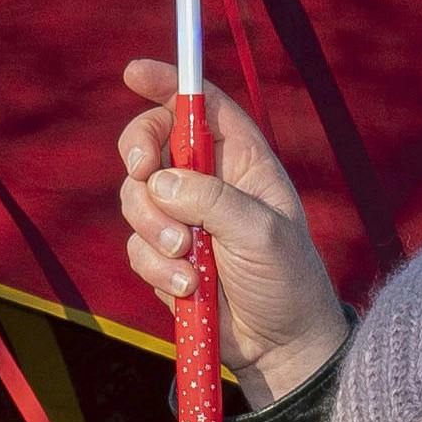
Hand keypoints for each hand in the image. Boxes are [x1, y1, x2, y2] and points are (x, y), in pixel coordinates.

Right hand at [115, 68, 350, 410]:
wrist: (279, 347)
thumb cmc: (287, 281)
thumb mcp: (261, 233)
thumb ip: (212, 200)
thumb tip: (158, 183)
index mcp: (242, 160)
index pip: (201, 106)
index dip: (168, 83)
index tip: (134, 74)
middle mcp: (208, 181)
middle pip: (151, 143)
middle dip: (140, 158)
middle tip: (143, 176)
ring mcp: (183, 219)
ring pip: (135, 198)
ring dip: (153, 229)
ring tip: (188, 262)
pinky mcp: (165, 257)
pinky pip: (136, 246)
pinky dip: (155, 267)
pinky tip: (188, 289)